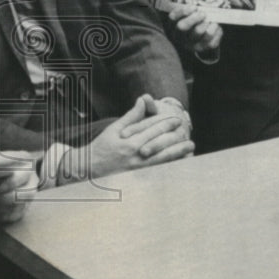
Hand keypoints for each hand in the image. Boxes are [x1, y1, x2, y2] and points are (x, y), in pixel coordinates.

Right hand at [58, 95, 192, 183]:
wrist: (89, 170)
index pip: (150, 128)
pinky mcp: (140, 178)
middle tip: (184, 128)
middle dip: (174, 134)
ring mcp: (138, 168)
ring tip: (189, 146)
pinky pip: (159, 171)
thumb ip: (131, 116)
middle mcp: (135, 153)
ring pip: (163, 157)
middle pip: (159, 141)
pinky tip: (180, 162)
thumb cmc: (101, 148)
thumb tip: (142, 100)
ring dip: (178, 151)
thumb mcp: (113, 129)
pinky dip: (171, 166)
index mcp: (128, 140)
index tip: (175, 118)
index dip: (164, 122)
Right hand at [169, 4, 221, 53]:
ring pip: (198, 32)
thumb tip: (193, 1)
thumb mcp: (189, 17)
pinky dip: (216, 30)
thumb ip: (190, 10)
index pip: (173, 17)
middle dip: (193, 18)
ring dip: (206, 23)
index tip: (194, 7)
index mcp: (173, 26)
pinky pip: (210, 38)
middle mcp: (180, 37)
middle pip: (182, 26)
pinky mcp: (203, 48)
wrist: (204, 41)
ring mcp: (190, 44)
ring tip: (210, 20)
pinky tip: (215, 26)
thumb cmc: (195, 24)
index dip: (183, 11)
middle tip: (203, 14)